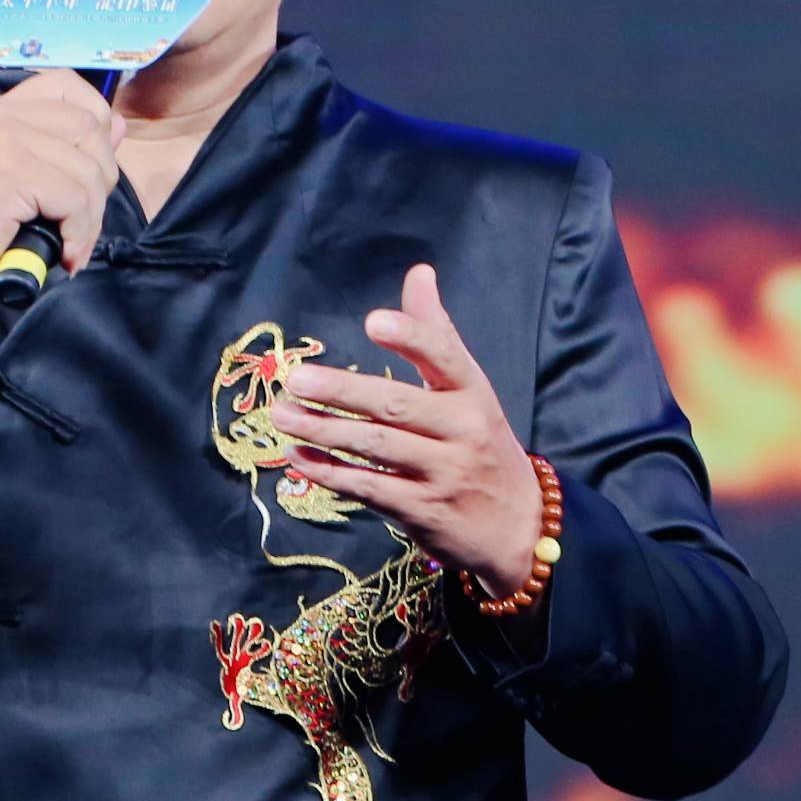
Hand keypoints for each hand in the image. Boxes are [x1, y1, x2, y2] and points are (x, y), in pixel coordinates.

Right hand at [0, 70, 124, 375]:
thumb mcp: (28, 184)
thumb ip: (66, 150)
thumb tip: (116, 125)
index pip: (66, 85)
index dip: (96, 120)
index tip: (91, 167)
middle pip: (87, 127)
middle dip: (100, 180)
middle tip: (81, 221)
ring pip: (86, 167)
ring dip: (90, 217)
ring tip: (71, 244)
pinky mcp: (4, 176)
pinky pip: (74, 198)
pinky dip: (79, 232)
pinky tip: (63, 252)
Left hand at [262, 262, 545, 596]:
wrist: (517, 526)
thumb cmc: (482, 445)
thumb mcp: (471, 390)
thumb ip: (437, 335)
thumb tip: (419, 273)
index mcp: (473, 393)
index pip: (444, 356)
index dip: (410, 337)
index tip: (373, 322)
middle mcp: (462, 430)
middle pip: (397, 405)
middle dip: (343, 392)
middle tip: (296, 380)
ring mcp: (444, 473)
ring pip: (376, 447)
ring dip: (324, 431)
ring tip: (283, 416)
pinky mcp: (424, 511)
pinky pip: (370, 488)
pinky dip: (331, 473)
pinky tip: (298, 458)